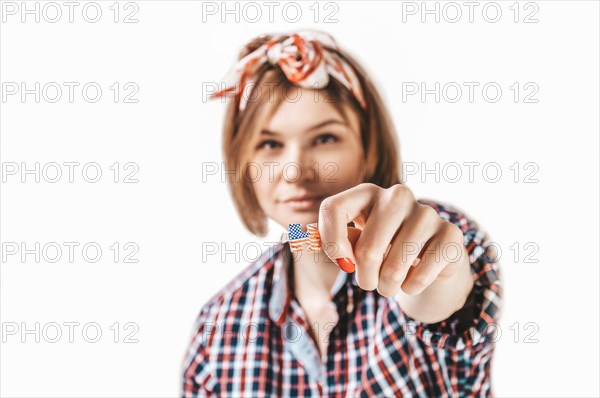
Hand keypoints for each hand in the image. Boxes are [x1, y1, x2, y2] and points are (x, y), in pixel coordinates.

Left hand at [318, 183, 469, 296]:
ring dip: (388, 286)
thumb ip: (332, 240)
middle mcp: (397, 195)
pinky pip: (422, 273)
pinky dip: (412, 288)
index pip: (333, 208)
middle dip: (365, 277)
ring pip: (395, 265)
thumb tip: (303, 238)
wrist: (429, 258)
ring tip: (390, 285)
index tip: (343, 265)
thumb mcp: (356, 243)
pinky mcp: (450, 233)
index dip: (331, 242)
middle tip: (370, 283)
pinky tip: (412, 283)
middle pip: (367, 249)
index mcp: (367, 193)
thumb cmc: (384, 249)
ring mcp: (426, 212)